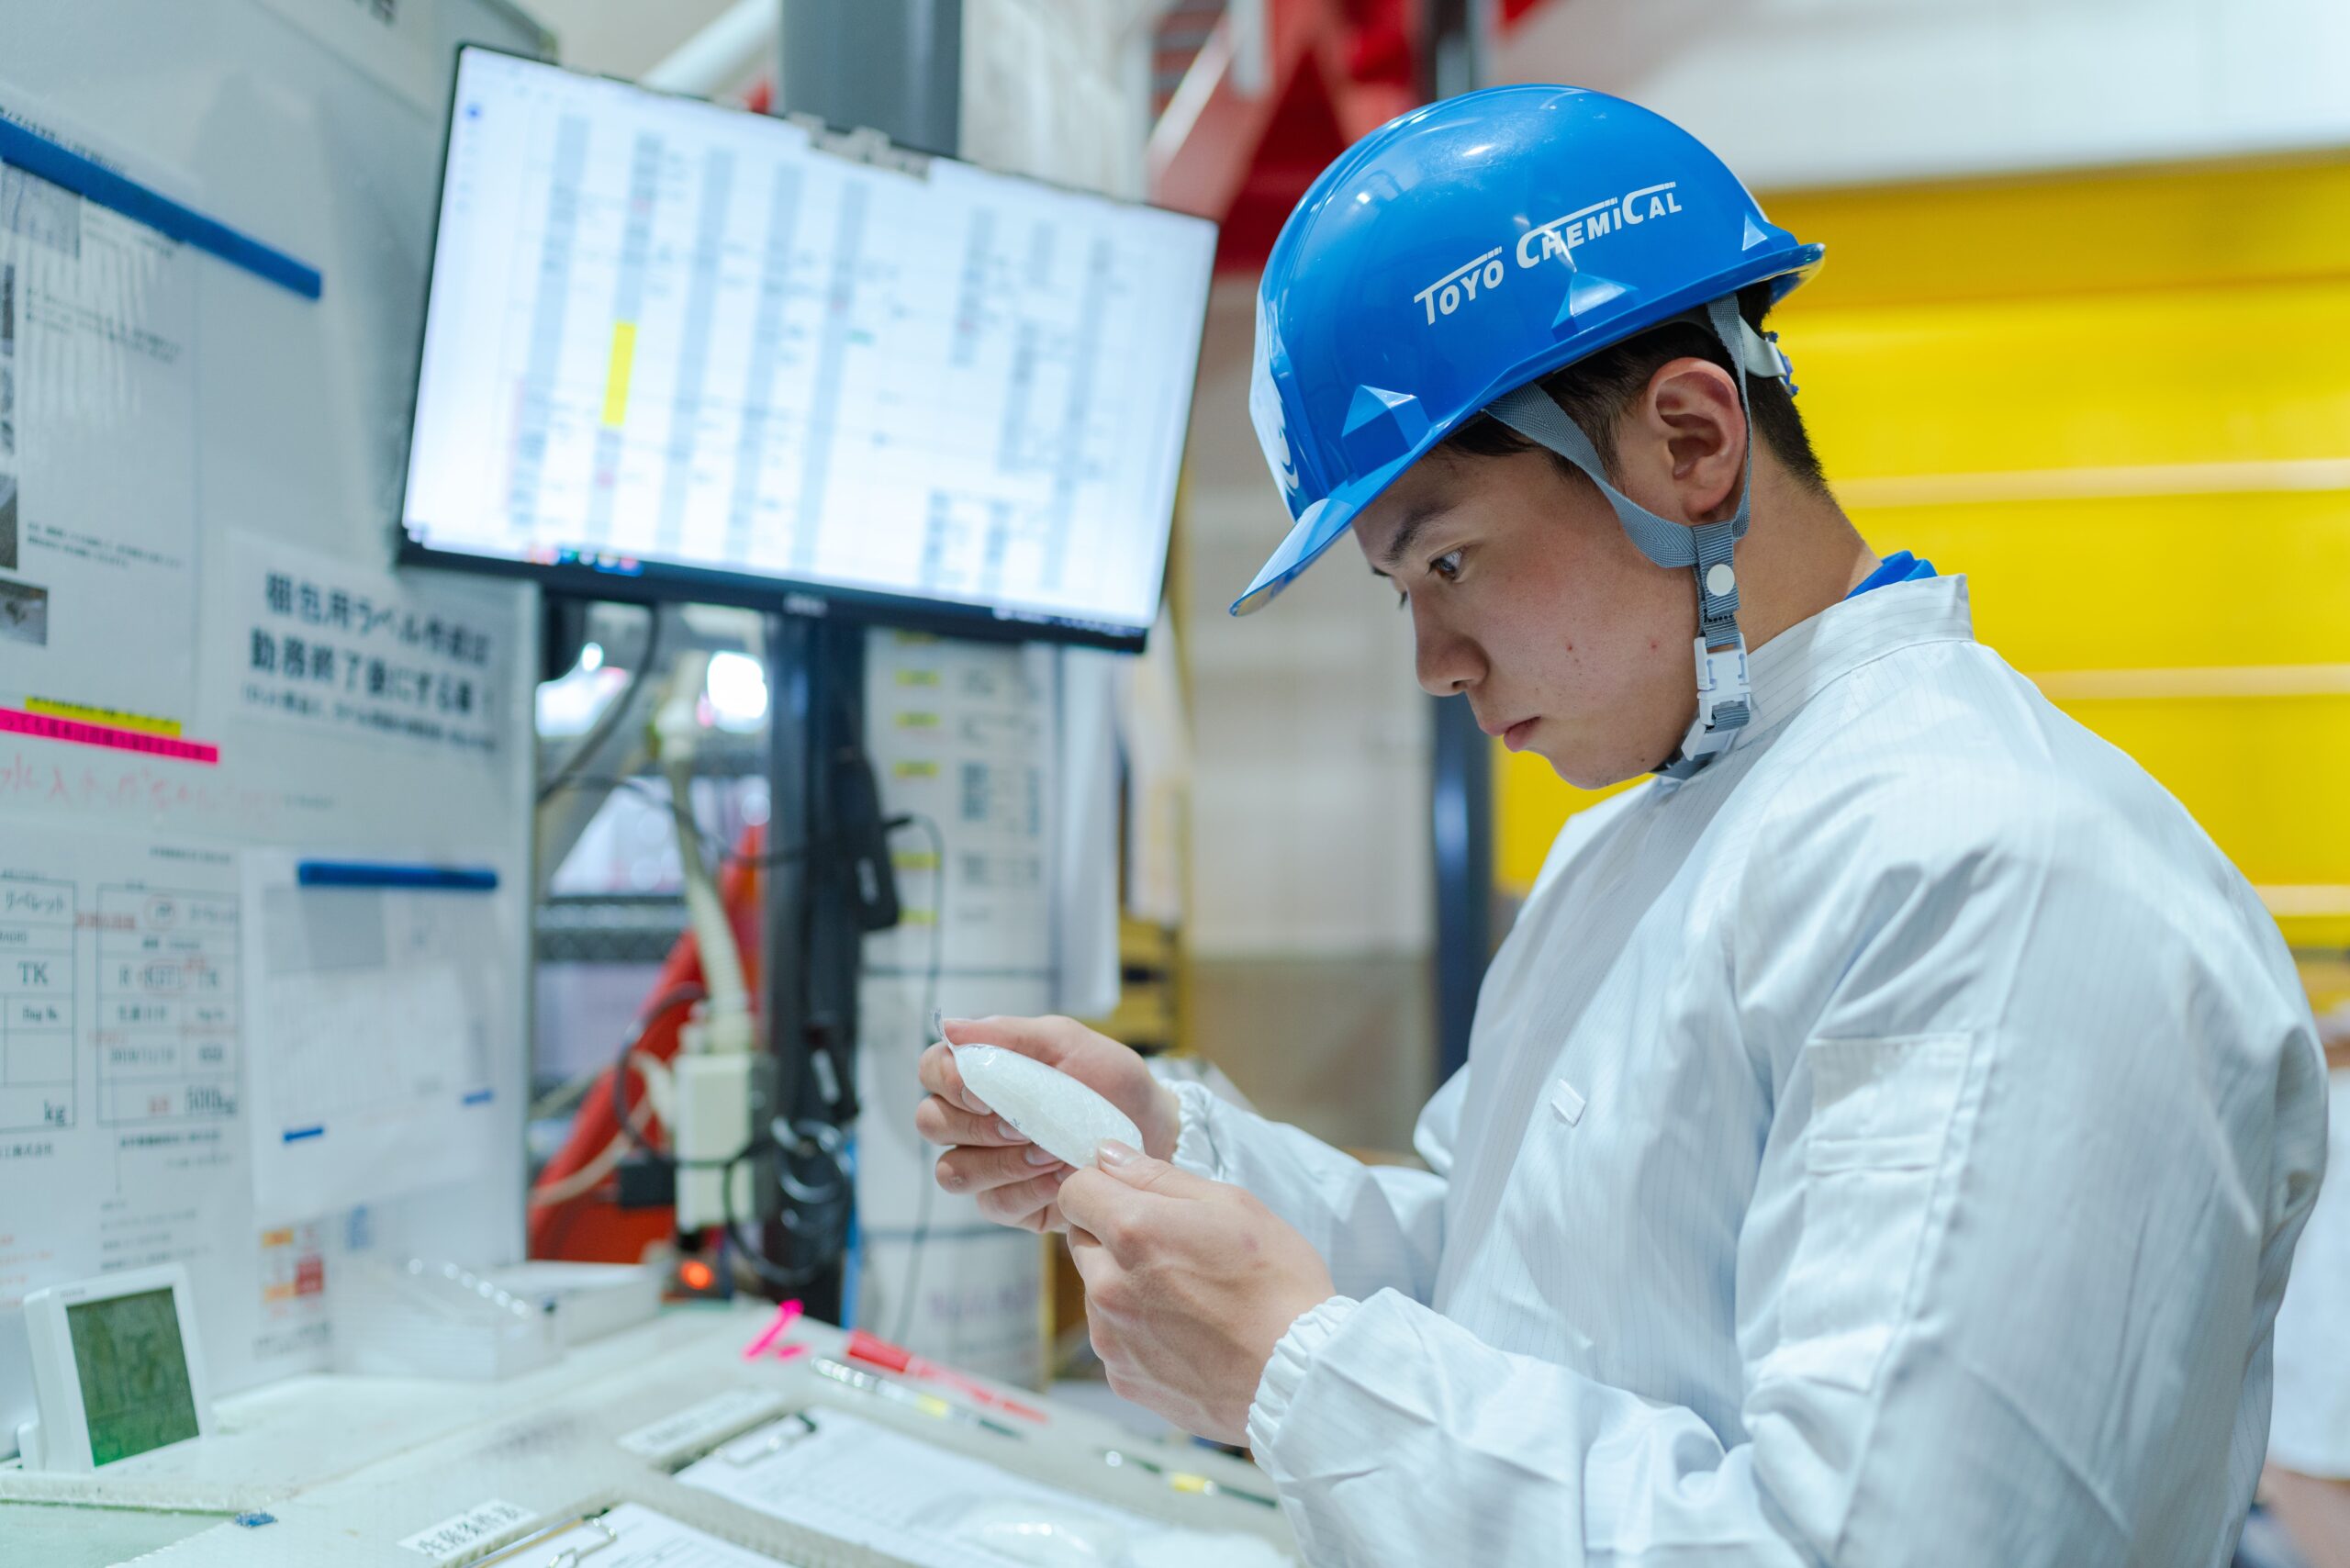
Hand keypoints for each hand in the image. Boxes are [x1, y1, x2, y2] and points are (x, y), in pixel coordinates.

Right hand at [915, 1015, 1179, 1232]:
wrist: (1154, 1131)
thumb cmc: (1110, 1080)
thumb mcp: (1069, 1043)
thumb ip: (1010, 1034)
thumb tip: (948, 1026)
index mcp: (981, 1073)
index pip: (931, 1069)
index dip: (948, 1080)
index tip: (986, 1090)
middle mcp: (973, 1120)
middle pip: (930, 1123)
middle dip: (977, 1126)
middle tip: (1025, 1124)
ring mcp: (986, 1164)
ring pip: (952, 1171)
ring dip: (1001, 1162)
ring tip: (1050, 1151)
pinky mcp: (1009, 1202)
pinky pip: (993, 1203)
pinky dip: (1028, 1189)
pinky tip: (1061, 1176)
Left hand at [1058, 1141, 1335, 1443]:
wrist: (1300, 1375)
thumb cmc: (1277, 1282)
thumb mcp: (1232, 1205)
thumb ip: (1158, 1176)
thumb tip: (1107, 1155)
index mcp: (1133, 1232)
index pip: (1074, 1191)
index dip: (1100, 1185)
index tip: (1128, 1193)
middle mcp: (1107, 1286)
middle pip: (1081, 1240)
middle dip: (1113, 1234)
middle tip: (1172, 1247)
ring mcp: (1111, 1338)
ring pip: (1096, 1291)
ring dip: (1124, 1284)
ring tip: (1188, 1297)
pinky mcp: (1122, 1377)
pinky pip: (1114, 1337)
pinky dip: (1138, 1330)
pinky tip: (1186, 1334)